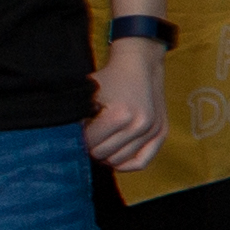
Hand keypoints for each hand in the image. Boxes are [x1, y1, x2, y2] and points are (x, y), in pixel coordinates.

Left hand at [88, 38, 167, 172]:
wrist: (140, 64)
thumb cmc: (110, 78)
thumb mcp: (88, 94)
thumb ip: (77, 118)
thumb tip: (67, 142)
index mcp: (119, 115)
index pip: (89, 143)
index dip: (79, 137)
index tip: (78, 130)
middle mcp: (138, 125)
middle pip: (103, 154)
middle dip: (92, 147)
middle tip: (89, 136)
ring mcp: (152, 130)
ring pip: (119, 160)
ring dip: (107, 154)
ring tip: (101, 142)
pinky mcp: (161, 132)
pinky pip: (141, 162)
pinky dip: (126, 164)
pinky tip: (115, 156)